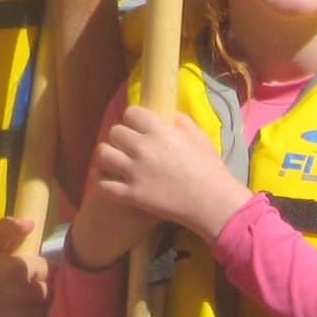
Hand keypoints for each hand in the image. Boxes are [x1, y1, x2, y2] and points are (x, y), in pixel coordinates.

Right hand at [0, 214, 49, 316]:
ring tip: (43, 310)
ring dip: (49, 310)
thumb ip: (8, 231)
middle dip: (51, 290)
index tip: (42, 275)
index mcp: (23, 268)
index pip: (51, 268)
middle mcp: (29, 292)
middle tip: (42, 292)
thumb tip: (31, 223)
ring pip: (52, 313)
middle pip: (54, 291)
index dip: (48, 272)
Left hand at [87, 105, 251, 242]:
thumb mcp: (200, 138)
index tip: (139, 127)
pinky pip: (104, 184)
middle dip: (122, 137)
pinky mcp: (131, 194)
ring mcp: (134, 172)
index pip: (131, 113)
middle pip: (115, 132)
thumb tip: (169, 116)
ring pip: (104, 155)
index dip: (135, 119)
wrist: (212, 204)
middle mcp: (142, 148)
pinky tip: (112, 180)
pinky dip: (105, 181)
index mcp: (160, 132)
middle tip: (129, 146)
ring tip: (116, 161)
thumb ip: (182, 123)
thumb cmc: (211, 170)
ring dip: (110, 156)